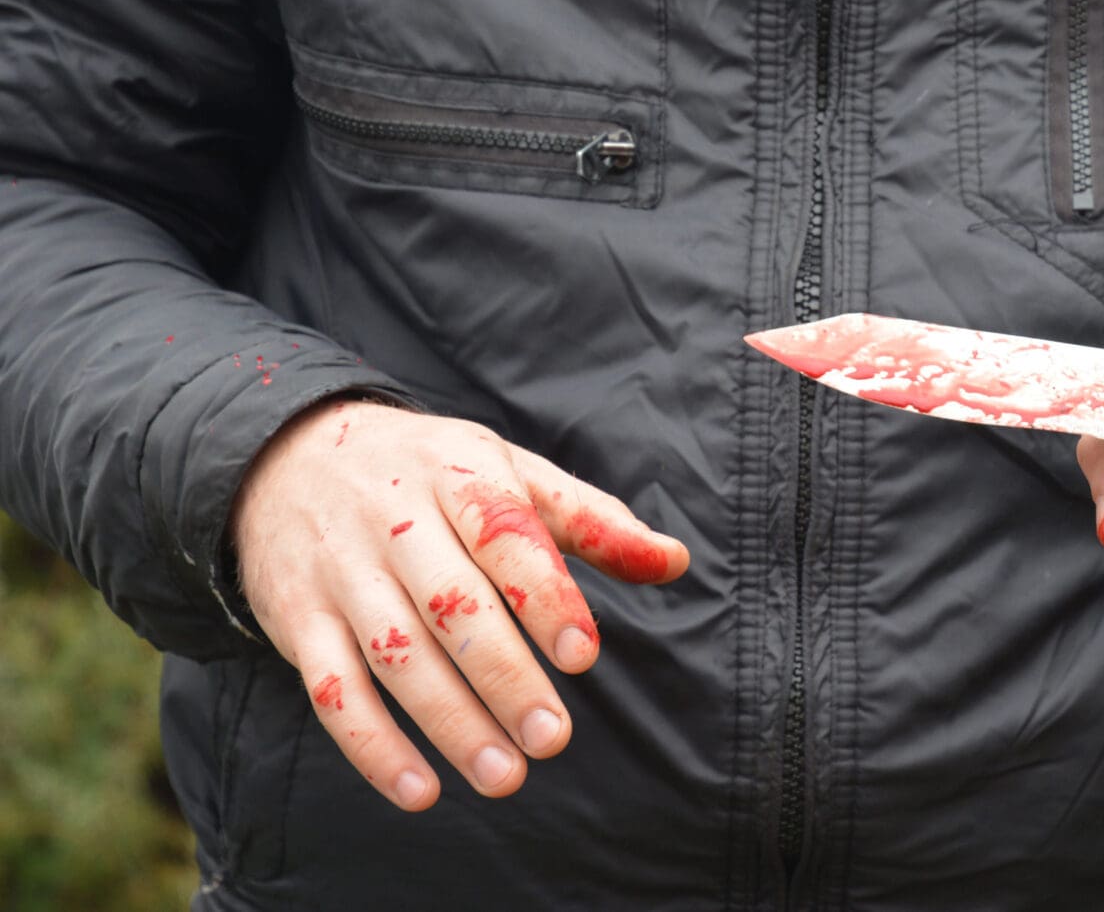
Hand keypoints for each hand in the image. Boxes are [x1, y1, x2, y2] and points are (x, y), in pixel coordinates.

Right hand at [231, 399, 688, 810]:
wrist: (286, 455)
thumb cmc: (429, 473)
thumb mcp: (508, 471)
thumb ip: (592, 521)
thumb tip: (675, 562)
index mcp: (458, 475)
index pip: (504, 536)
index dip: (544, 596)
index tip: (583, 655)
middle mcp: (394, 520)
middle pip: (451, 605)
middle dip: (504, 676)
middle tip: (552, 738)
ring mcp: (341, 570)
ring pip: (394, 654)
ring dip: (448, 721)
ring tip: (504, 775)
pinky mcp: (297, 618)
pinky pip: (330, 689)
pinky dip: (372, 746)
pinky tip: (421, 790)